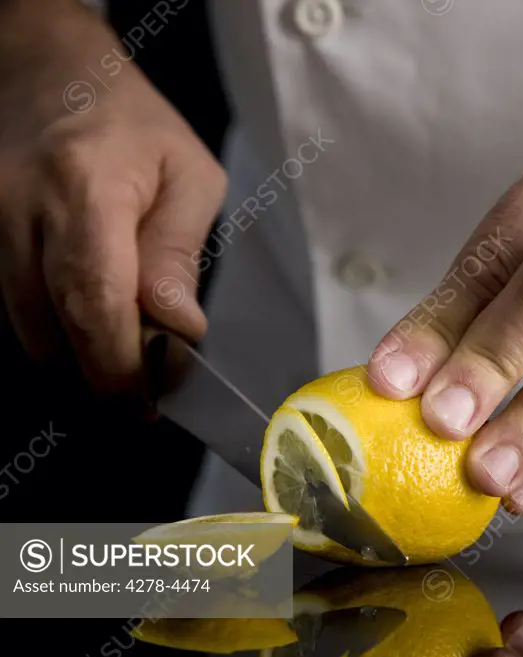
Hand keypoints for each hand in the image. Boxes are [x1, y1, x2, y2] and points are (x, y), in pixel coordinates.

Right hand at [0, 0, 225, 394]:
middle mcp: (21, 211)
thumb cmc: (133, 122)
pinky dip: (53, 331)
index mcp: (85, 188)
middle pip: (51, 328)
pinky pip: (12, 310)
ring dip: (76, 357)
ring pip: (25, 329)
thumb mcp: (188, 175)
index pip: (93, 299)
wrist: (49, 72)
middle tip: (142, 398)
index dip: (118, 365)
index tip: (148, 402)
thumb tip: (178, 328)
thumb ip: (178, 254)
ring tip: (124, 354)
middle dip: (101, 377)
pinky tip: (88, 327)